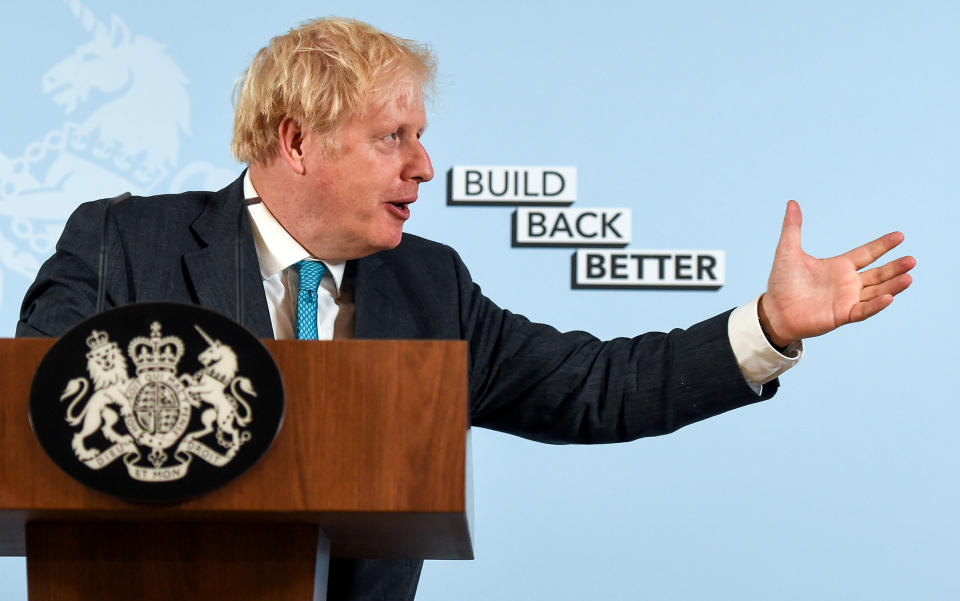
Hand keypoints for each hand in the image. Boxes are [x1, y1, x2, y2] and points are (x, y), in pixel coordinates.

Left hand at [758, 200, 914, 346]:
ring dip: (893, 285)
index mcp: (839, 266)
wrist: (774, 309)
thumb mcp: (788, 250)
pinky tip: (889, 297)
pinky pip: (863, 310)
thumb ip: (793, 227)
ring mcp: (846, 300)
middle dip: (895, 267)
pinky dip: (876, 305)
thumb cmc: (781, 282)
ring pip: (876, 291)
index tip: (900, 236)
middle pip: (878, 274)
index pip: (867, 253)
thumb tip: (792, 202)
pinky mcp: (842, 315)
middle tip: (912, 260)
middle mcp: (847, 283)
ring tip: (909, 277)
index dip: (882, 245)